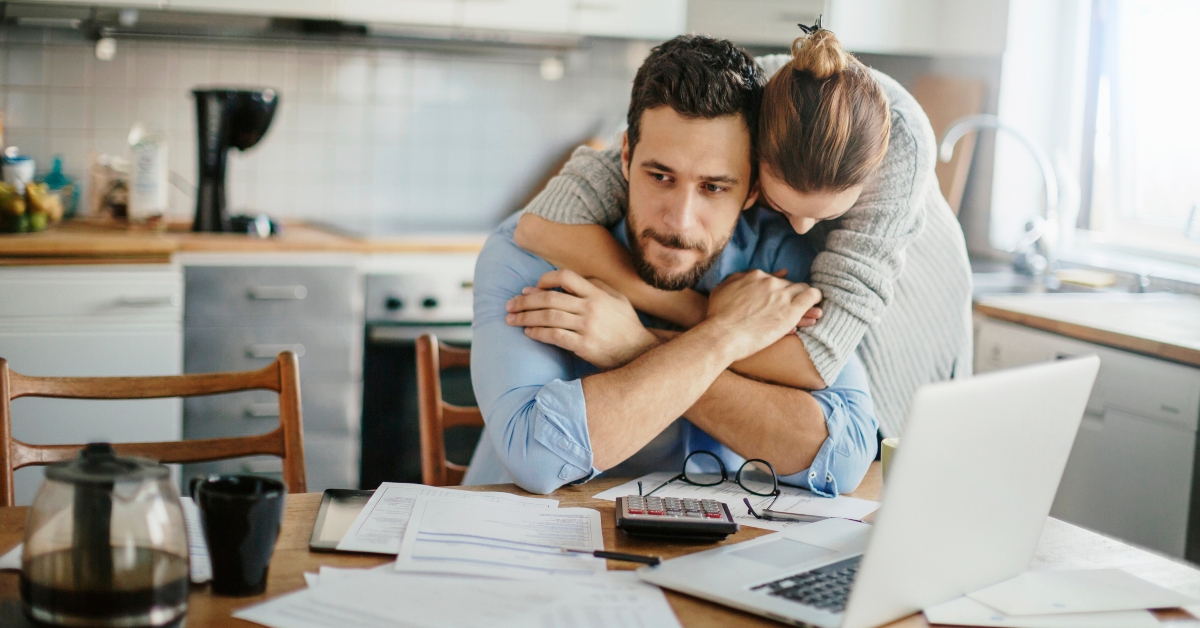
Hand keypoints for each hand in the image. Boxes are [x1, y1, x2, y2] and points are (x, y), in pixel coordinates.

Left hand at [506, 269, 658, 369]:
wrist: (639, 351)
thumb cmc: (626, 324)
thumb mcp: (617, 299)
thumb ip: (597, 286)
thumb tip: (570, 280)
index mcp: (597, 293)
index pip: (566, 277)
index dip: (544, 280)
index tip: (530, 288)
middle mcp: (591, 307)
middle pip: (550, 298)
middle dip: (525, 301)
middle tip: (510, 305)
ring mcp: (587, 327)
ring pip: (549, 317)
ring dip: (526, 317)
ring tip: (511, 320)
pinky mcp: (584, 346)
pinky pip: (555, 336)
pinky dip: (538, 333)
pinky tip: (528, 333)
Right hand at [703, 270, 821, 360]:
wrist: (722, 335)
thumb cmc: (717, 316)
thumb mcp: (721, 289)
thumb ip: (738, 278)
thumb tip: (754, 274)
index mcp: (755, 276)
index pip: (775, 279)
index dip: (779, 291)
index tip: (780, 301)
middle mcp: (770, 282)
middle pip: (790, 285)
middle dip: (793, 297)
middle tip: (794, 310)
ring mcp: (782, 296)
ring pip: (803, 290)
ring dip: (806, 299)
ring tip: (810, 312)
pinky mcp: (790, 312)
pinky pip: (810, 298)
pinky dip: (815, 300)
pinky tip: (816, 308)